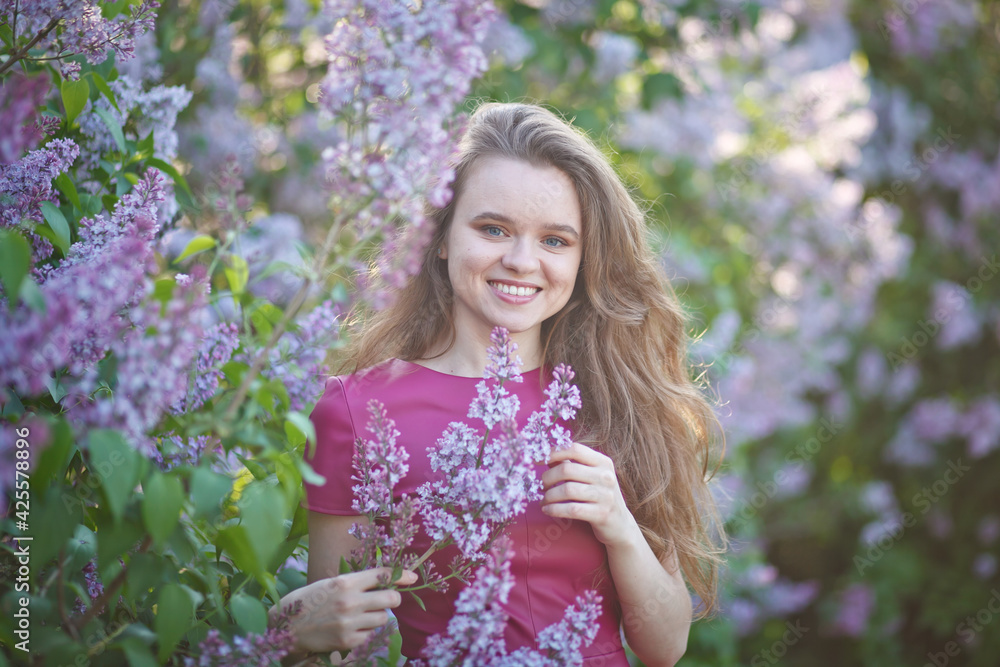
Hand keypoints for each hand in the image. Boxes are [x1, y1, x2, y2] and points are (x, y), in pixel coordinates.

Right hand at [271, 568, 417, 654]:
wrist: (287, 627)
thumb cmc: (309, 601)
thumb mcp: (331, 583)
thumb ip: (355, 582)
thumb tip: (383, 584)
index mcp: (346, 581)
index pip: (381, 574)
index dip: (401, 575)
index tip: (412, 577)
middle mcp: (351, 601)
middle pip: (391, 599)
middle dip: (393, 600)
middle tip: (386, 601)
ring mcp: (350, 622)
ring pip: (383, 619)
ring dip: (378, 618)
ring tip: (362, 617)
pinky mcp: (348, 641)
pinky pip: (373, 637)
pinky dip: (369, 634)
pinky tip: (357, 630)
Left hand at [540, 442, 637, 547]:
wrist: (620, 525)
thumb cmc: (599, 497)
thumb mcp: (590, 477)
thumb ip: (570, 464)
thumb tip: (545, 455)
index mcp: (603, 462)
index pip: (574, 449)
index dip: (553, 452)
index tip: (538, 459)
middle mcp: (606, 476)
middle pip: (567, 469)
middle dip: (547, 478)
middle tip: (541, 486)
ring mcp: (605, 495)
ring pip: (567, 490)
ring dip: (549, 496)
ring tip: (544, 500)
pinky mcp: (602, 514)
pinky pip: (571, 509)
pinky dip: (555, 509)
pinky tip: (548, 510)